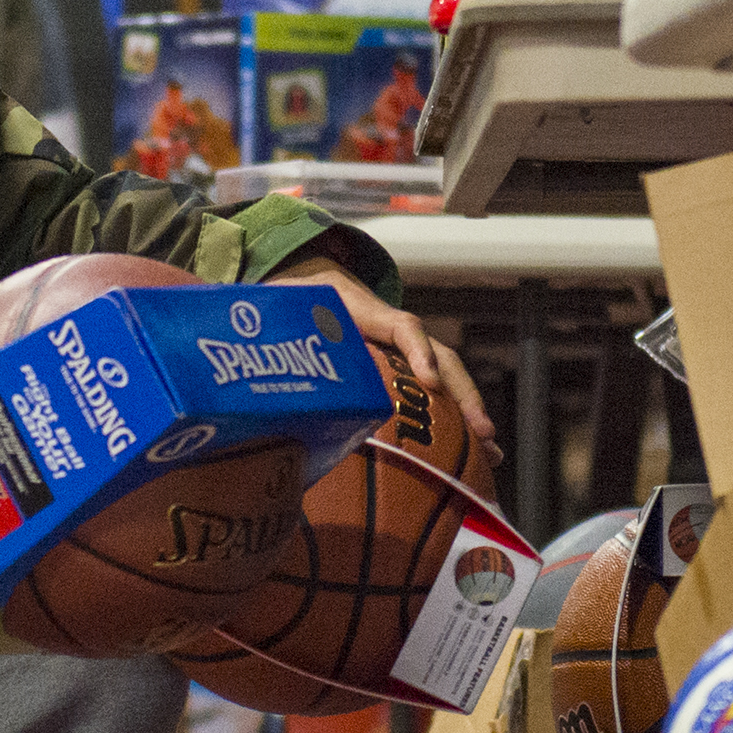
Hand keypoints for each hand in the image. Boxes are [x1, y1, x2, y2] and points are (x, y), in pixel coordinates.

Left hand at [270, 255, 499, 465]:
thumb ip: (264, 318)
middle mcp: (391, 328)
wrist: (309, 277)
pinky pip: (434, 391)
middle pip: (437, 355)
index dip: (418, 350)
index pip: (400, 325)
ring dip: (468, 411)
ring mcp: (402, 349)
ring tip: (490, 451)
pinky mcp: (402, 368)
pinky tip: (472, 454)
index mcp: (360, 309)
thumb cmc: (290, 299)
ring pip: (444, 376)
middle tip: (481, 431)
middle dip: (461, 393)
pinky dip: (455, 419)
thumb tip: (242, 339)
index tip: (428, 380)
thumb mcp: (276, 303)